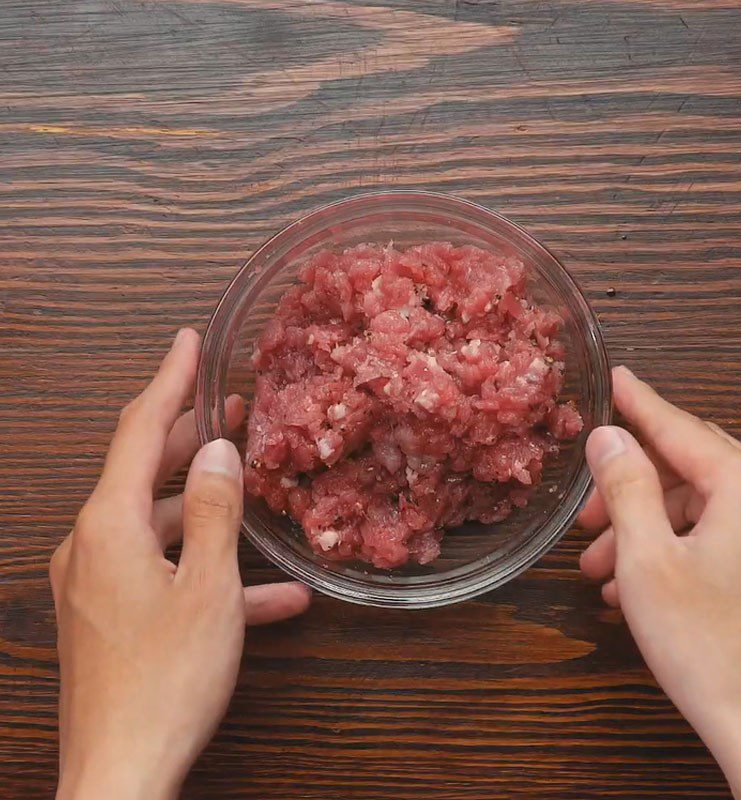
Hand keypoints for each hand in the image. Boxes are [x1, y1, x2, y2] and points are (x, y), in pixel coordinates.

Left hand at [50, 329, 311, 799]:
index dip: (168, 380)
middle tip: (230, 408)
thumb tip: (216, 451)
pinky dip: (205, 570)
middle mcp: (91, 544)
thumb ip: (213, 511)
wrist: (119, 777)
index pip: (137, 430)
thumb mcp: (208, 588)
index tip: (187, 341)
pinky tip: (271, 597)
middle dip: (190, 441)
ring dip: (209, 513)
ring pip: (158, 524)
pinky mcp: (108, 614)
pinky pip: (161, 573)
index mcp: (108, 526)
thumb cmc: (166, 681)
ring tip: (256, 494)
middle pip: (143, 471)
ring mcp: (96, 582)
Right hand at [579, 366, 740, 799]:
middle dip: (626, 487)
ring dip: (640, 527)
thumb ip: (625, 486)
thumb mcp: (645, 557)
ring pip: (691, 504)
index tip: (613, 377)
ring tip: (597, 565)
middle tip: (584, 510)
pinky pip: (709, 533)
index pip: (676, 426)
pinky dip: (666, 547)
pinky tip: (629, 582)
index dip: (636, 403)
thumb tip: (608, 436)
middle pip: (682, 466)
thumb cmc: (706, 643)